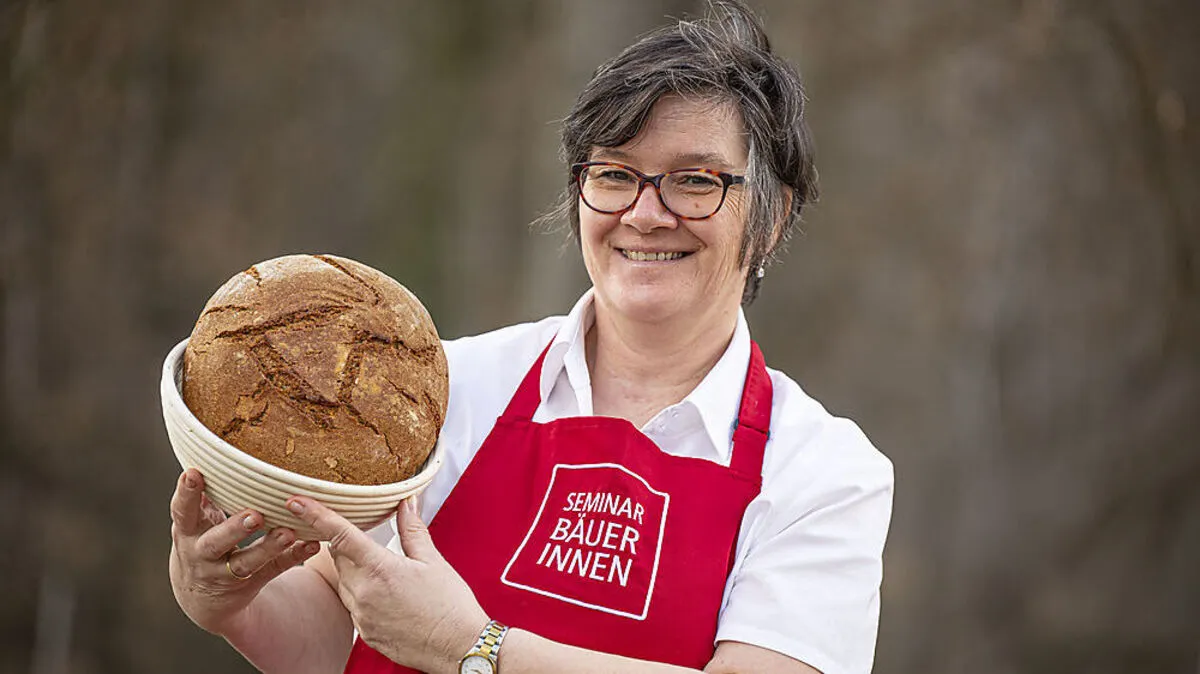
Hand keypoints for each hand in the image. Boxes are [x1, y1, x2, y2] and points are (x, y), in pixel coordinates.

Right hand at [168, 469, 320, 634]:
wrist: (202, 599)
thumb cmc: (202, 544)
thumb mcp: (193, 523)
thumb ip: (202, 496)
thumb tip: (210, 453)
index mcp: (188, 532)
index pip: (183, 511)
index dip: (186, 493)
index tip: (193, 473)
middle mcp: (202, 554)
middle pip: (216, 542)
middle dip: (234, 529)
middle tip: (255, 515)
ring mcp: (224, 572)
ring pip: (246, 562)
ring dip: (268, 547)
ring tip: (288, 533)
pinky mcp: (249, 583)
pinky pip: (273, 570)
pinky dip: (293, 558)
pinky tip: (311, 545)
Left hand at [287, 495, 488, 672]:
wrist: (458, 647)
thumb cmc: (450, 606)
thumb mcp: (432, 560)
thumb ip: (412, 529)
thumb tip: (406, 503)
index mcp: (380, 569)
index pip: (338, 534)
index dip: (315, 515)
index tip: (296, 502)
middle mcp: (364, 593)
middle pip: (339, 557)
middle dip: (348, 545)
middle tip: (370, 541)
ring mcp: (362, 615)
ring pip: (345, 581)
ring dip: (356, 570)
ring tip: (389, 574)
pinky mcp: (364, 632)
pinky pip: (353, 604)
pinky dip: (363, 593)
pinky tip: (388, 596)